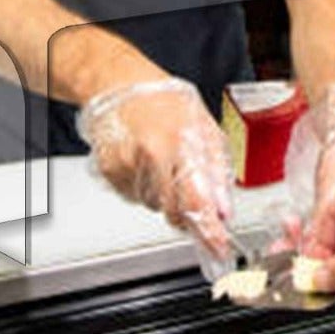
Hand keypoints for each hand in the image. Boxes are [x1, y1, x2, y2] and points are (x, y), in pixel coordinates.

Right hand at [78, 79, 234, 273]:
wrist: (120, 84)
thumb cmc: (165, 100)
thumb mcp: (205, 127)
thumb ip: (217, 169)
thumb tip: (225, 209)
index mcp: (179, 143)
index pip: (196, 200)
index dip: (209, 231)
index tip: (218, 249)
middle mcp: (150, 157)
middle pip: (173, 211)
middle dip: (188, 212)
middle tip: (194, 195)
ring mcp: (126, 167)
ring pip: (153, 206)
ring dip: (165, 195)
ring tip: (165, 162)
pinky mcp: (109, 174)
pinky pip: (135, 197)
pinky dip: (145, 187)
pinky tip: (147, 162)